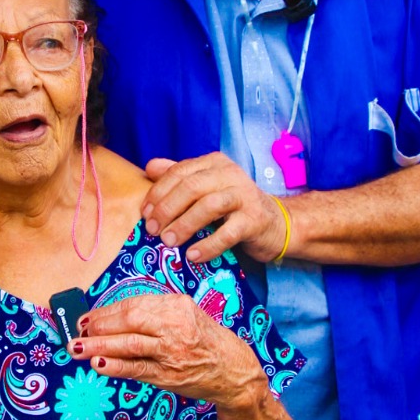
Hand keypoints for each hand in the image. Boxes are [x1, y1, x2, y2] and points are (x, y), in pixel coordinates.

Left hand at [71, 292, 264, 410]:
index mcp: (177, 305)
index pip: (134, 304)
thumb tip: (112, 317)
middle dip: (99, 326)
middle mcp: (175, 326)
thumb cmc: (205, 340)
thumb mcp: (185, 315)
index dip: (106, 311)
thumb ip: (154, 313)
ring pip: (129, 345)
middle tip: (77, 332)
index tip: (87, 317)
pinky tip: (98, 365)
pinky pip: (137, 369)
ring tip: (77, 348)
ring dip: (98, 346)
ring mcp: (172, 352)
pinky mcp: (170, 376)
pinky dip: (115, 367)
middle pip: (129, 321)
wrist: (233, 370)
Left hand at [142, 153, 287, 264]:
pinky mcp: (255, 220)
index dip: (158, 192)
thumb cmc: (233, 207)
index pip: (180, 172)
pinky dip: (208, 245)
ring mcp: (245, 196)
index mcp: (215, 163)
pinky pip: (228, 233)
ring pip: (209, 206)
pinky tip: (193, 255)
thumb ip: (179, 176)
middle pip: (191, 186)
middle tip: (152, 230)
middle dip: (167, 208)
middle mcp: (231, 174)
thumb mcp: (206, 187)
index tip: (144, 213)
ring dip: (184, 225)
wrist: (275, 223)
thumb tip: (149, 167)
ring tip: (168, 242)